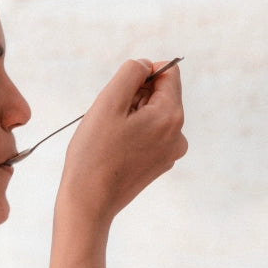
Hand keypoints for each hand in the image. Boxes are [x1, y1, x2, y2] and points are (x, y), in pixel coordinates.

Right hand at [57, 59, 187, 226]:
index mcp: (171, 116)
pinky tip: (115, 150)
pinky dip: (132, 134)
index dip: (142, 74)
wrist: (89, 202)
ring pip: (152, 115)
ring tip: (112, 137)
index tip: (121, 94)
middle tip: (112, 120)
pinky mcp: (159, 165)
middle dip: (135, 98)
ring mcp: (170, 153)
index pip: (168, 73)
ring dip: (131, 116)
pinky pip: (149, 135)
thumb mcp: (109, 101)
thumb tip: (146, 65)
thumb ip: (131, 72)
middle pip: (160, 95)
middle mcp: (178, 135)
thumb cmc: (94, 153)